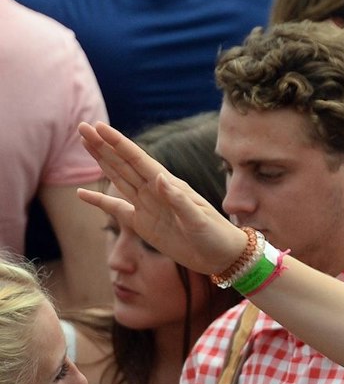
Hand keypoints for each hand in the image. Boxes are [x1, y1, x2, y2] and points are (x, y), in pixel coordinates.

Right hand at [76, 122, 245, 275]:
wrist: (221, 257)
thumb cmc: (215, 236)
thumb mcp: (198, 219)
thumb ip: (178, 200)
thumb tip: (159, 177)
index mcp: (169, 185)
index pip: (138, 159)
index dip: (118, 143)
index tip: (99, 126)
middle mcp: (155, 191)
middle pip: (123, 163)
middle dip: (102, 146)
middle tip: (82, 127)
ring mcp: (147, 206)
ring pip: (118, 178)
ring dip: (101, 162)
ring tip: (85, 144)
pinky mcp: (142, 223)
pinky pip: (115, 209)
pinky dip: (98, 201)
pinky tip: (81, 194)